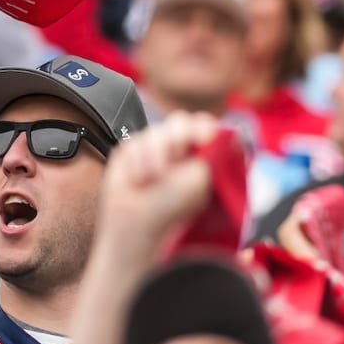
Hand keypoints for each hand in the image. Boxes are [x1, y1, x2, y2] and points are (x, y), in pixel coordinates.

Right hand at [96, 112, 222, 255]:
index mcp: (199, 156)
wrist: (137, 221)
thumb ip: (210, 151)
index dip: (203, 125)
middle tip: (176, 159)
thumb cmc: (171, 208)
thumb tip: (213, 132)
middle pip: (179, 122)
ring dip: (156, 155)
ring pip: (156, 131)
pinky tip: (140, 179)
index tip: (204, 135)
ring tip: (155, 179)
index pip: (204, 126)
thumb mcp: (201, 178)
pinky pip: (134, 142)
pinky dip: (138, 162)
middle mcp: (177, 151)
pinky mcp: (131, 152)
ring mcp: (154, 150)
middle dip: (177, 138)